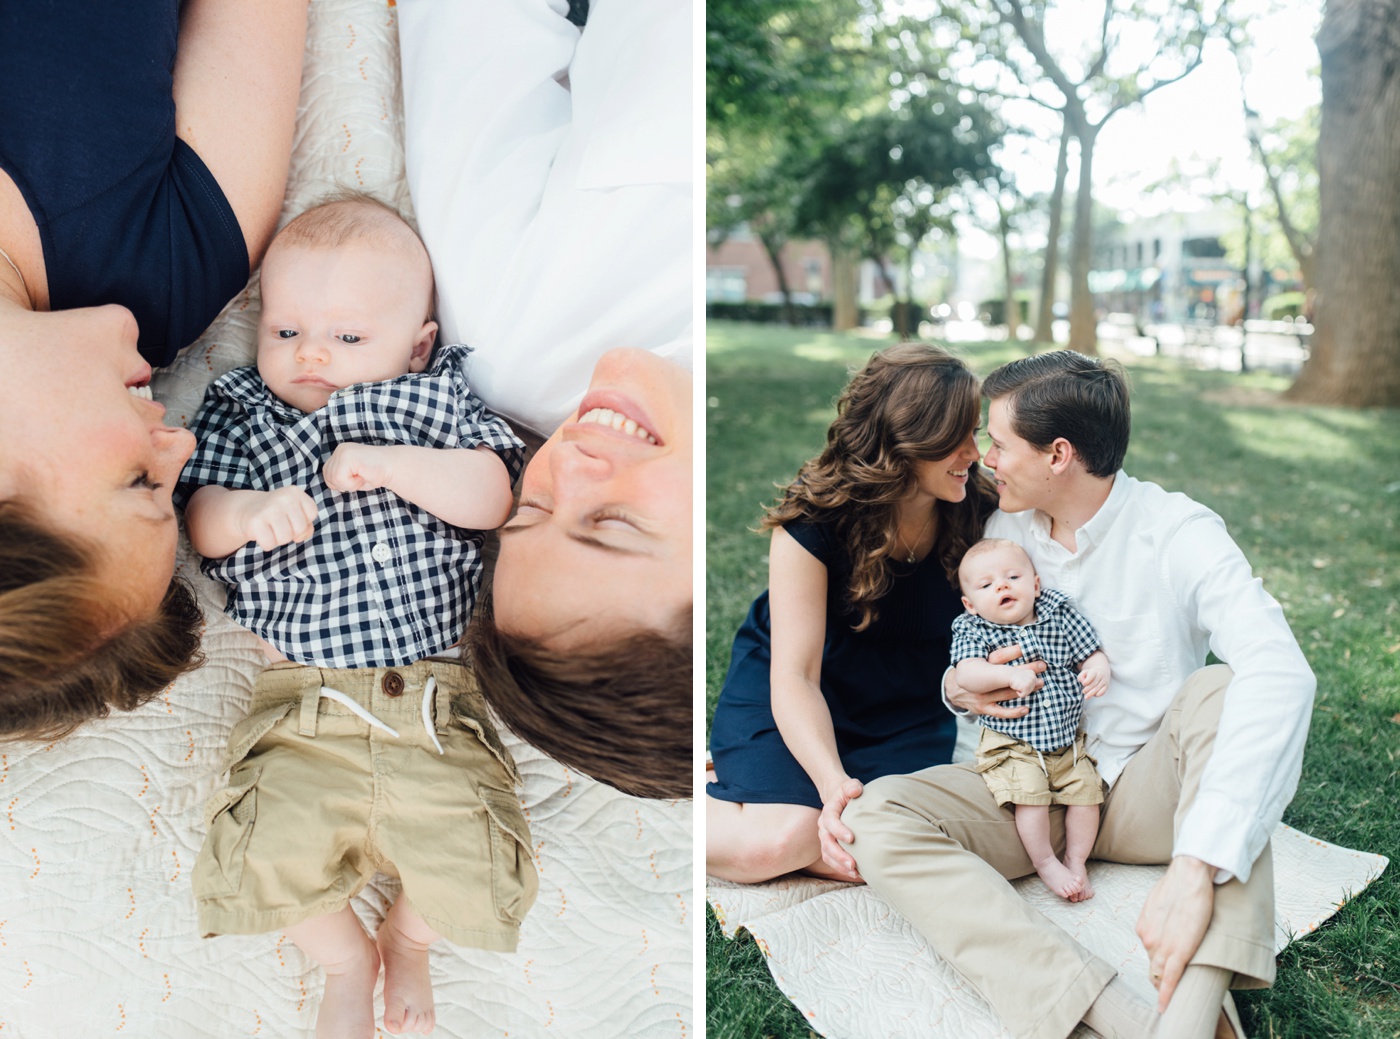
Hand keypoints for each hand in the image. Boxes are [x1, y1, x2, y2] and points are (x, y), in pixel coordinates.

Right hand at [240, 486, 317, 550]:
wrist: (247, 508)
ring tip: (271, 528)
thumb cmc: (278, 513)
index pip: (312, 513)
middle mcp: (283, 498)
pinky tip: (262, 532)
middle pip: (300, 529)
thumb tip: (299, 537)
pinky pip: (269, 544)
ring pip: (285, 538)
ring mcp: (269, 509)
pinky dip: (267, 544)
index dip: (304, 520)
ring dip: (279, 539)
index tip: (292, 515)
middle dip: (292, 532)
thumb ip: (307, 526)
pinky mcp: (255, 522)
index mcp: (295, 492)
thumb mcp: (296, 512)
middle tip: (280, 524)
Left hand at [324, 443, 395, 492]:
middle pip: (328, 477)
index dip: (341, 482)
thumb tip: (330, 483)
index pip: (327, 474)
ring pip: (334, 479)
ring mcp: (343, 451)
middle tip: (361, 476)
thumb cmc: (375, 474)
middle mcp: (339, 449)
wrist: (393, 468)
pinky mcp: (347, 456)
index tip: (358, 476)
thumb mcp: (352, 476)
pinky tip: (363, 475)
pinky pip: (340, 479)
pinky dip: (353, 483)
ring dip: (350, 484)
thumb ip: (339, 477)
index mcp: (340, 452)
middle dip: (345, 484)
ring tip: (363, 475)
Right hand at [817, 777, 863, 880]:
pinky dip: (841, 868)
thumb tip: (856, 790)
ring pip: (827, 854)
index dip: (839, 830)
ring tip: (854, 872)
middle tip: (853, 864)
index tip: (852, 838)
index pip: (830, 821)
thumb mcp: (850, 786)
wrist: (838, 800)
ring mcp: (825, 838)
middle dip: (839, 855)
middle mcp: (824, 826)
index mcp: (828, 811)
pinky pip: (831, 860)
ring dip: (839, 865)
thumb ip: (852, 786)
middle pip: (827, 843)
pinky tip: (855, 874)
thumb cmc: (847, 794)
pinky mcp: (829, 846)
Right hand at [946, 647, 1045, 718]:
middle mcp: (980, 681)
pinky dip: (1013, 711)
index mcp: (979, 665)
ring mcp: (981, 696)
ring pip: (1006, 693)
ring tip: (1040, 683)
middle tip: (1042, 665)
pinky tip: (1026, 708)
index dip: (1014, 652)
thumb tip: (1020, 646)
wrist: (953, 689)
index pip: (998, 657)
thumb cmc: (972, 672)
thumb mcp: (978, 659)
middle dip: (1025, 670)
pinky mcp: (982, 708)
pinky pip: (999, 712)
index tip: (1028, 647)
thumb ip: (996, 656)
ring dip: (1025, 689)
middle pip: (1005, 675)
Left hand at [1079, 655, 1109, 697]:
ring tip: (1086, 697)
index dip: (1087, 681)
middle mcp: (1100, 676)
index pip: (1091, 676)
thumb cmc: (1090, 674)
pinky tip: (1094, 695)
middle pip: (1094, 684)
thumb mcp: (1084, 673)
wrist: (1102, 672)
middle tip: (1083, 692)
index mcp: (1094, 672)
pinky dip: (1098, 694)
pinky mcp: (1106, 686)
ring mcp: (1104, 681)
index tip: (1083, 684)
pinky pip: (1102, 692)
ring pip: (1098, 688)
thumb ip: (1081, 677)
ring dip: (1091, 693)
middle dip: (1088, 689)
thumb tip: (1083, 683)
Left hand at [1136, 855, 1214, 1011]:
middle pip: (1153, 968)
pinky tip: (1165, 1006)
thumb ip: (1159, 920)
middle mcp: (1148, 939)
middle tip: (1166, 995)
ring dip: (1165, 988)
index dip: (1157, 968)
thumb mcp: (1160, 904)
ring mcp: (1161, 946)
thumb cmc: (1178, 886)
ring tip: (1169, 1003)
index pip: (1150, 955)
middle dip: (1159, 982)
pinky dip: (1167, 994)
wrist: (1188, 875)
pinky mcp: (1178, 951)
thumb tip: (1165, 926)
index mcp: (1144, 928)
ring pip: (1161, 975)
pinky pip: (1171, 978)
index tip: (1161, 977)